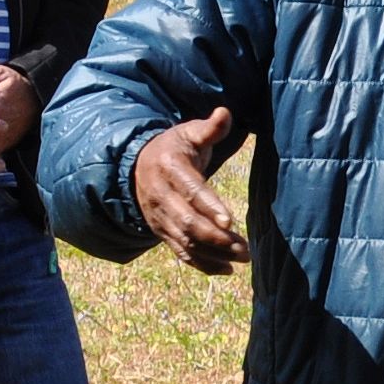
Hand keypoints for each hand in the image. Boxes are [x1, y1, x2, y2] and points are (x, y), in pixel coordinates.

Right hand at [135, 107, 247, 270]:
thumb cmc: (173, 148)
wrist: (137, 166)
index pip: (190, 190)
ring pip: (186, 242)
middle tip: (246, 248)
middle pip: (188, 223)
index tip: (229, 220)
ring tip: (244, 258)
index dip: (209, 206)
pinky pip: (181, 253)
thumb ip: (209, 128)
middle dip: (217, 238)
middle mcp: (161, 196)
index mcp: (170, 168)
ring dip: (215, 254)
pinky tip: (227, 269)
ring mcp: (160, 217)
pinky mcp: (162, 232)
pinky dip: (203, 265)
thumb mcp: (188, 133)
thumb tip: (225, 113)